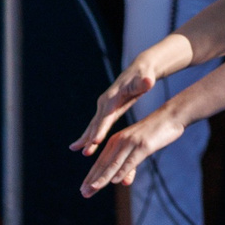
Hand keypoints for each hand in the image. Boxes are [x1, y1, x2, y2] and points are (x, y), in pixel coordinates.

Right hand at [70, 42, 184, 166]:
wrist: (140, 70)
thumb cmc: (144, 76)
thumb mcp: (146, 78)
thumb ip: (145, 82)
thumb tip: (148, 81)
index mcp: (113, 97)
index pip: (106, 116)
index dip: (101, 129)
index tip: (96, 142)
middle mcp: (105, 102)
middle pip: (96, 123)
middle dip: (90, 138)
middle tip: (86, 153)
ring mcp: (104, 105)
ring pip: (94, 125)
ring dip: (86, 138)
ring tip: (76, 150)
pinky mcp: (107, 109)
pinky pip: (97, 124)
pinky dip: (90, 134)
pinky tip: (85, 144)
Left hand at [77, 101, 188, 195]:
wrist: (171, 116)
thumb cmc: (155, 133)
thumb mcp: (139, 149)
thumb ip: (130, 166)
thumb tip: (123, 183)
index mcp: (115, 140)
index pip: (100, 162)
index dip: (91, 177)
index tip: (83, 189)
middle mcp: (119, 141)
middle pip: (103, 164)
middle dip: (92, 180)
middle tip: (83, 193)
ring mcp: (131, 143)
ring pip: (114, 163)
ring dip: (103, 178)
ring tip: (93, 189)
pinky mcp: (143, 145)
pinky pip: (130, 160)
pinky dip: (122, 171)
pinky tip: (115, 180)